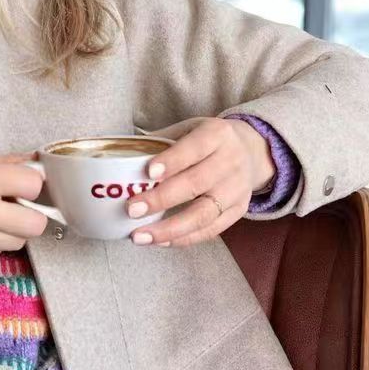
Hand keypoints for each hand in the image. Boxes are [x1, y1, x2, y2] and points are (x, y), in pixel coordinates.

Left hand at [127, 117, 274, 247]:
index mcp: (216, 135)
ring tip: (139, 236)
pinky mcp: (238, 211)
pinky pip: (211, 230)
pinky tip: (160, 241)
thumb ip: (159, 142)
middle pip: (196, 184)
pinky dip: (184, 239)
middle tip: (131, 209)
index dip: (172, 161)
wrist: (251, 151)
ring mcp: (236, 189)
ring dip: (169, 228)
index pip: (194, 148)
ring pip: (204, 213)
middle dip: (161, 199)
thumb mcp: (188, 128)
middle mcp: (231, 161)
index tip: (148, 173)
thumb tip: (117, 158)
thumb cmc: (207, 141)